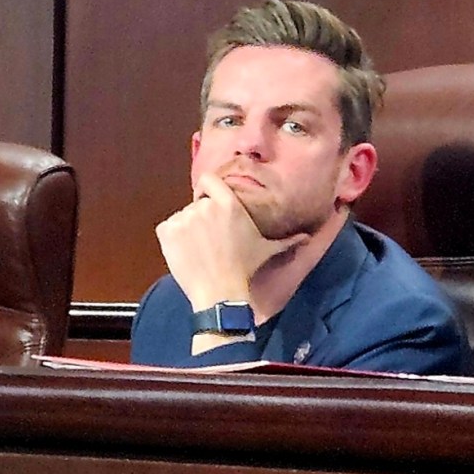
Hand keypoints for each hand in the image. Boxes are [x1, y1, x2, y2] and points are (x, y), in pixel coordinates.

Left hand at [155, 174, 306, 310]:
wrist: (220, 293)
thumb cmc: (245, 269)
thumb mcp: (267, 250)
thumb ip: (287, 239)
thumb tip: (308, 237)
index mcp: (229, 203)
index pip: (208, 179)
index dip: (207, 191)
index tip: (210, 206)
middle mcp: (205, 206)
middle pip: (196, 204)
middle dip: (200, 218)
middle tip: (209, 240)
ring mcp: (184, 218)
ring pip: (181, 218)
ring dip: (186, 231)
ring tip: (198, 251)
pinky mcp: (168, 232)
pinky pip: (166, 229)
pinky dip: (171, 240)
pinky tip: (185, 254)